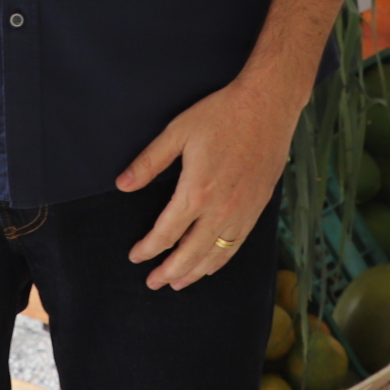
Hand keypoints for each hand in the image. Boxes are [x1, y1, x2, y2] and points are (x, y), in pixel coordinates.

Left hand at [118, 72, 303, 290]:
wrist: (267, 106)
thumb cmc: (221, 114)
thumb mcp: (178, 132)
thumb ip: (149, 162)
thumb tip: (123, 185)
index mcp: (196, 192)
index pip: (166, 233)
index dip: (148, 249)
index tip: (135, 256)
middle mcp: (221, 210)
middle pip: (190, 254)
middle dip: (168, 271)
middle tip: (152, 282)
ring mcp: (242, 212)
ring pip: (215, 255)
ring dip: (194, 273)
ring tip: (177, 283)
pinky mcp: (257, 208)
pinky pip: (236, 245)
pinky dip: (220, 261)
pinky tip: (210, 266)